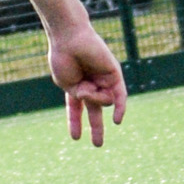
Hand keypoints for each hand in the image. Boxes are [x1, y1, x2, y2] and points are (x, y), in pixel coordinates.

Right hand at [48, 19, 126, 145]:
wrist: (69, 38)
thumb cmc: (63, 59)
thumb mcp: (68, 85)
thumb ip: (83, 98)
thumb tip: (102, 102)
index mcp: (75, 86)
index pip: (76, 109)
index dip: (75, 122)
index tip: (75, 138)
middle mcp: (90, 83)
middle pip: (95, 109)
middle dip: (96, 127)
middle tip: (97, 144)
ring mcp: (102, 79)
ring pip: (102, 101)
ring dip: (92, 98)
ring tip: (84, 87)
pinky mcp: (114, 73)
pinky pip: (118, 95)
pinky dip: (119, 108)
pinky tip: (117, 121)